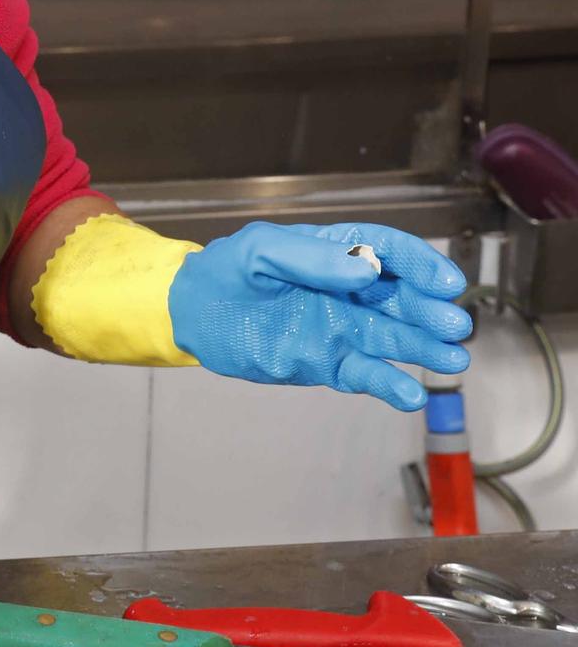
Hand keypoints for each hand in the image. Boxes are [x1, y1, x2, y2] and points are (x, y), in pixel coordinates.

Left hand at [167, 221, 471, 410]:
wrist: (192, 313)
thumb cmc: (226, 271)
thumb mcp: (261, 251)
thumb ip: (311, 258)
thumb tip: (367, 267)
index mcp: (335, 254)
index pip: (389, 252)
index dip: (420, 265)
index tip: (446, 281)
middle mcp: (348, 292)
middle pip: (400, 298)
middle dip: (429, 310)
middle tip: (454, 325)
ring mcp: (341, 329)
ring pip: (393, 339)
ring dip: (424, 348)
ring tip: (452, 358)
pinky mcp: (328, 363)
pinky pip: (365, 374)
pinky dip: (389, 385)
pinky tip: (411, 394)